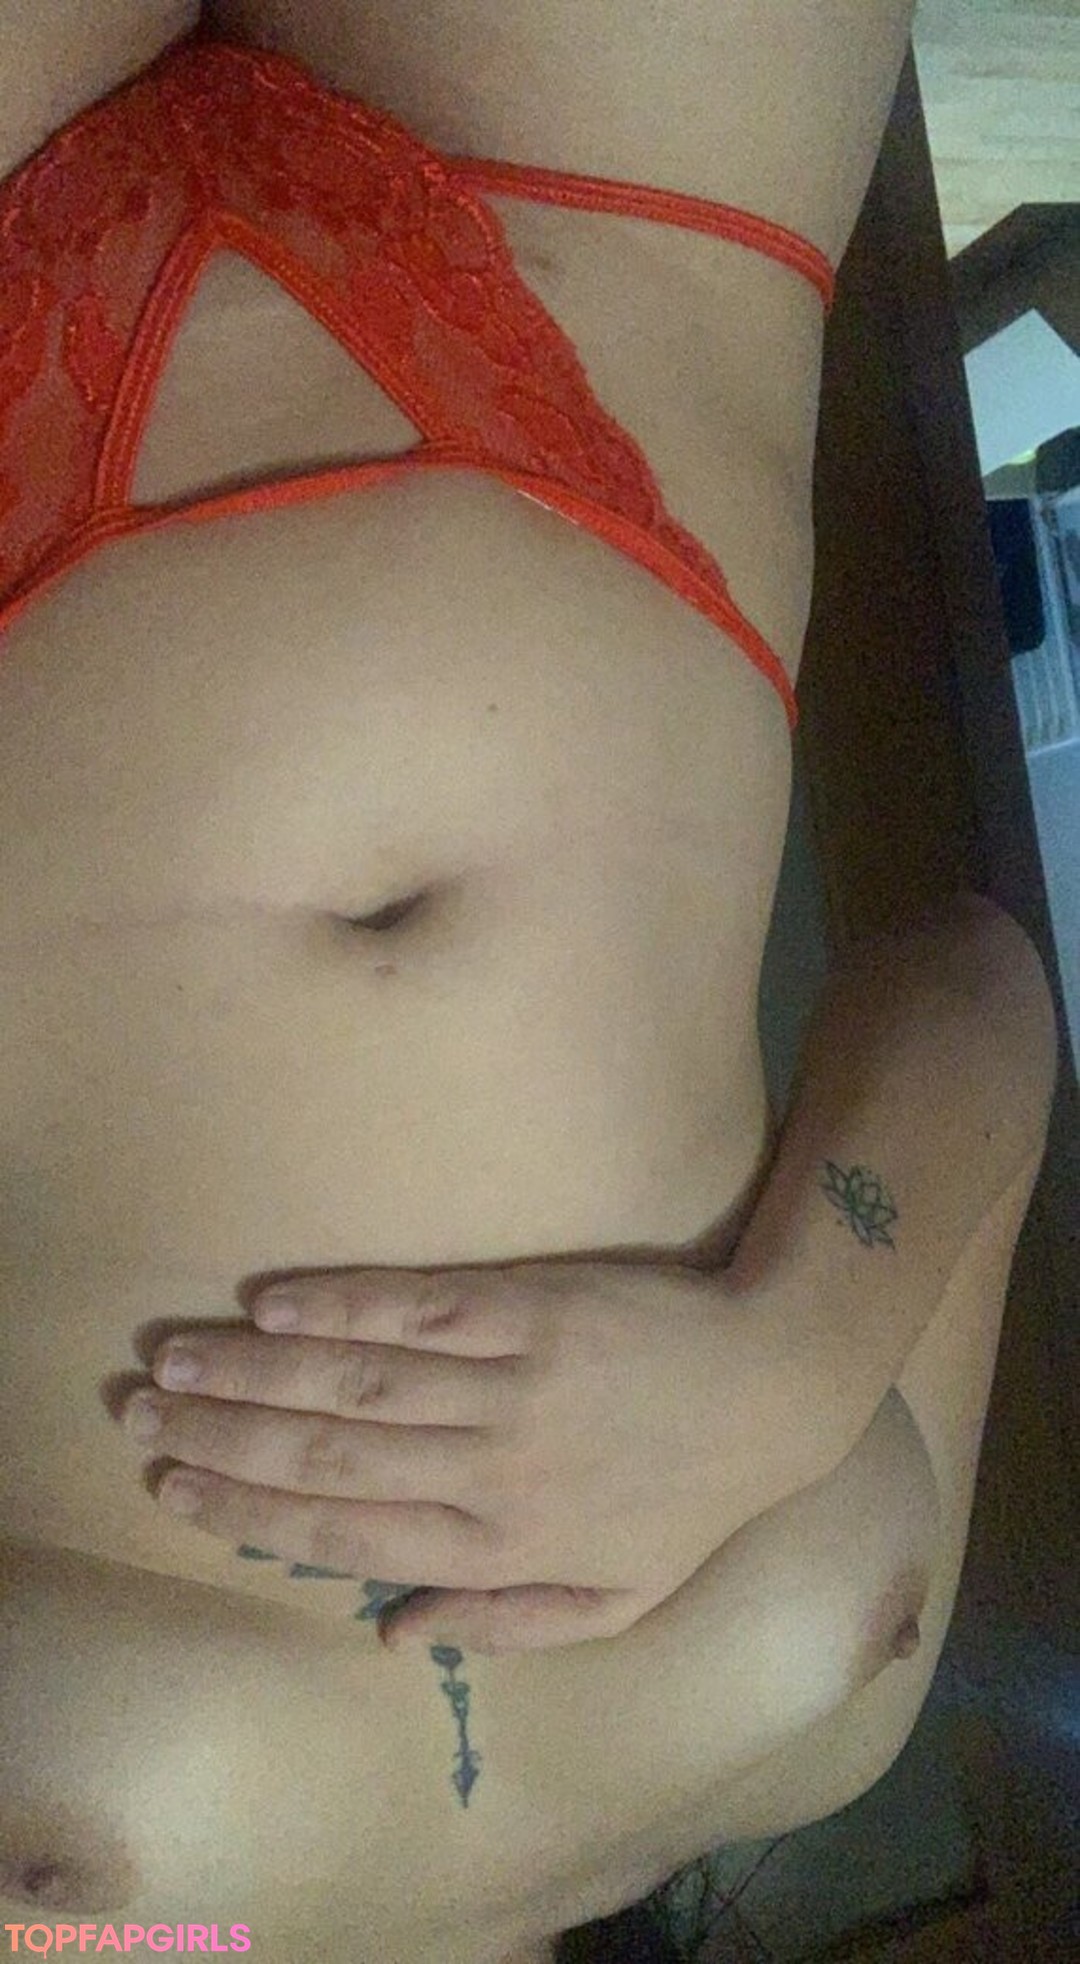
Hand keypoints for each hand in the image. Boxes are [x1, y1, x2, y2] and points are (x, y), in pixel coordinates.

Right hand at [124, 1257, 847, 1653]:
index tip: (177, 1491)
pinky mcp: (532, 1307)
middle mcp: (494, 1468)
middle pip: (331, 1454)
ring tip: (177, 1359)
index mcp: (504, 1545)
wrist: (776, 1380)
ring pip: (358, 1380)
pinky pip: (421, 1307)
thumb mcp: (616, 1599)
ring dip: (256, 1370)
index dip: (252, 1515)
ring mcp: (512, 1381)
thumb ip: (505, 1624)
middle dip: (224, 1439)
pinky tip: (275, 1301)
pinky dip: (343, 1305)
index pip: (348, 1536)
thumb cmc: (691, 1496)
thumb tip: (392, 1636)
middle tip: (141, 1417)